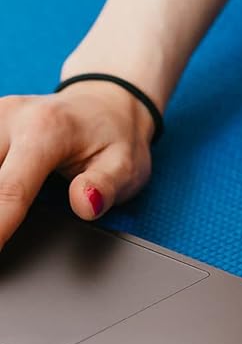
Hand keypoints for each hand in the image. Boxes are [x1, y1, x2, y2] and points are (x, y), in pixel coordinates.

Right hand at [0, 82, 154, 250]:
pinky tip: (1, 205)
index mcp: (46, 129)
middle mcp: (10, 117)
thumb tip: (85, 204)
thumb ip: (106, 186)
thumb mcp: (127, 163)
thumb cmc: (113, 136)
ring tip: (6, 224)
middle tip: (4, 240)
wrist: (105, 103)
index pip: (8, 191)